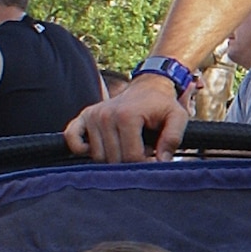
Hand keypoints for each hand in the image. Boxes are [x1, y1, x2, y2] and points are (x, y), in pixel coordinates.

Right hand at [65, 74, 187, 162]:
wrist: (148, 88)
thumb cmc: (163, 105)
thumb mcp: (178, 117)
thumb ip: (173, 138)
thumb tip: (162, 161)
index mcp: (127, 116)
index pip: (131, 157)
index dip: (145, 164)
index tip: (154, 157)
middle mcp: (105, 115)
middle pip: (113, 159)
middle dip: (130, 161)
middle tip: (142, 148)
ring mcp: (92, 116)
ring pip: (97, 156)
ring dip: (113, 157)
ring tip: (128, 144)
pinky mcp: (83, 118)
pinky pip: (73, 141)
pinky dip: (82, 149)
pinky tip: (100, 148)